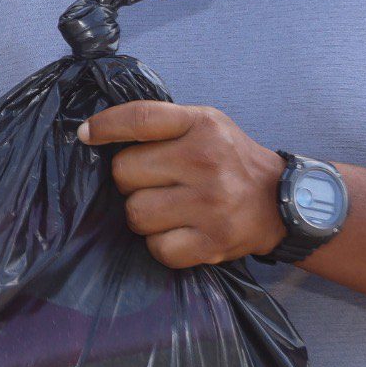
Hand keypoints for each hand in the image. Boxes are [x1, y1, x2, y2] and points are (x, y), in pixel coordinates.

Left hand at [78, 101, 285, 268]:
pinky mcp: (212, 242)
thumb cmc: (229, 159)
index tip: (85, 134)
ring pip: (135, 213)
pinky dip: (160, 243)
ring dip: (143, 214)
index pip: (140, 119)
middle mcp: (205, 161)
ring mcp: (209, 204)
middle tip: (156, 182)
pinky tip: (179, 231)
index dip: (105, 125)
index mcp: (201, 125)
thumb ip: (160, 123)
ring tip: (168, 208)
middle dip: (131, 180)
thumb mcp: (204, 124)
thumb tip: (94, 132)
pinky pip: (157, 248)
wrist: (279, 201)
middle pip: (124, 172)